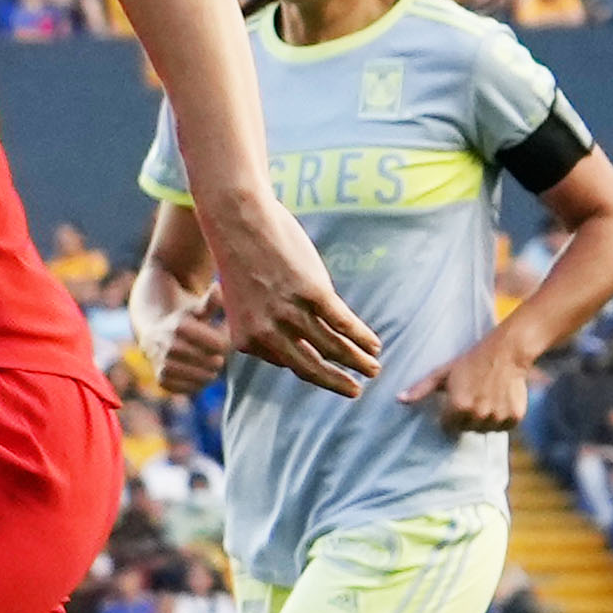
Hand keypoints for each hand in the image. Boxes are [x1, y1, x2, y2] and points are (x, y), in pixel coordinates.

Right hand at [126, 288, 230, 394]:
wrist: (152, 328)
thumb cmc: (183, 315)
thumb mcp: (196, 306)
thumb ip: (210, 302)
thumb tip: (218, 288)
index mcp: (180, 326)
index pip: (220, 345)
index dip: (227, 339)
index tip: (222, 333)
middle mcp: (169, 346)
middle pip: (215, 362)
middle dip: (220, 356)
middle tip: (215, 349)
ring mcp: (163, 364)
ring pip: (205, 378)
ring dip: (211, 370)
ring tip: (208, 360)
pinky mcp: (162, 379)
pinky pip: (190, 389)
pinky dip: (198, 383)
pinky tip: (197, 371)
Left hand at [197, 189, 383, 396]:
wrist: (237, 220)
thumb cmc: (240, 256)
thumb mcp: (243, 301)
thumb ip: (263, 325)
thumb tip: (292, 345)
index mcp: (246, 340)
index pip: (286, 363)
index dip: (312, 368)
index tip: (329, 372)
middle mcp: (267, 332)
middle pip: (310, 367)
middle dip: (337, 383)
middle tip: (355, 393)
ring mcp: (290, 313)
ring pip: (333, 347)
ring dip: (358, 361)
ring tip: (374, 368)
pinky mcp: (312, 293)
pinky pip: (344, 323)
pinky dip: (362, 337)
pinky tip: (374, 344)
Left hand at [399, 331, 536, 434]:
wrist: (507, 352)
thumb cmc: (470, 361)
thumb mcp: (442, 373)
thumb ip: (420, 389)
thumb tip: (399, 399)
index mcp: (459, 406)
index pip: (448, 427)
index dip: (449, 415)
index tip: (455, 402)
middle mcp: (479, 415)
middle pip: (466, 430)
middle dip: (465, 418)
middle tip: (471, 398)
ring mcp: (498, 417)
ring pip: (485, 430)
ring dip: (483, 420)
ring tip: (485, 399)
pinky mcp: (515, 418)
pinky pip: (503, 428)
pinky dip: (501, 419)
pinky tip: (498, 401)